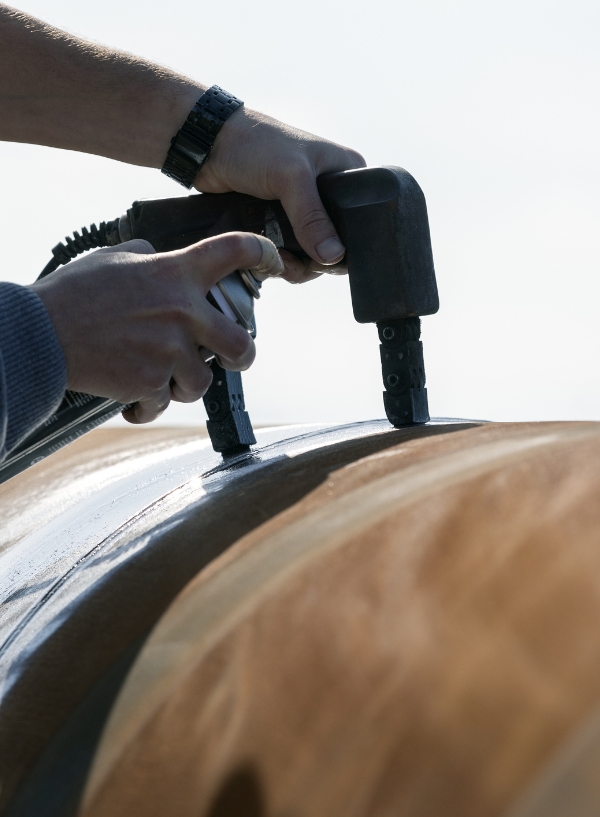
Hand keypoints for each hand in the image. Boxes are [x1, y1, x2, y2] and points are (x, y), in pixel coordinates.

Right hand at [30, 233, 281, 422]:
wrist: (41, 334)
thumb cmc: (74, 295)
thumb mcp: (114, 260)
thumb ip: (148, 258)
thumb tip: (157, 258)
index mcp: (177, 274)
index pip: (236, 250)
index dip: (264, 253)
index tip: (273, 262)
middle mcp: (183, 312)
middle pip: (243, 344)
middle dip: (241, 357)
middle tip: (231, 358)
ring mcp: (170, 351)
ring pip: (202, 382)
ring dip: (182, 383)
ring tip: (156, 376)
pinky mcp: (152, 383)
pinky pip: (164, 402)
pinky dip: (148, 404)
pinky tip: (131, 395)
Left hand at [195, 108, 365, 282]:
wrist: (208, 145)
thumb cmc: (254, 145)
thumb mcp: (290, 177)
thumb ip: (312, 217)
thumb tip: (334, 256)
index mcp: (346, 173)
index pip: (361, 221)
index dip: (347, 246)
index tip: (323, 262)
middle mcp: (328, 193)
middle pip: (335, 244)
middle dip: (315, 261)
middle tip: (292, 264)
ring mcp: (304, 210)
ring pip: (311, 254)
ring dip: (296, 266)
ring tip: (277, 263)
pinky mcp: (281, 222)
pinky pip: (290, 252)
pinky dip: (281, 262)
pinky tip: (269, 260)